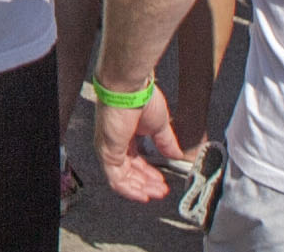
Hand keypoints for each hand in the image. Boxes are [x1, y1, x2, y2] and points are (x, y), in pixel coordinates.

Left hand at [91, 84, 185, 201]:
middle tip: (162, 191)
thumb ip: (166, 142)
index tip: (163, 182)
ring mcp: (108, 148)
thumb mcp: (159, 126)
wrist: (130, 89)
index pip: (135, 160)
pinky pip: (116, 179)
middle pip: (129, 171)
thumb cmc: (142, 98)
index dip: (149, 173)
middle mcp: (114, 143)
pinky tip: (143, 195)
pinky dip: (130, 190)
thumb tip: (177, 155)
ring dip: (140, 188)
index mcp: (126, 135)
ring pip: (122, 178)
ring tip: (157, 193)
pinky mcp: (107, 152)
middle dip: (146, 183)